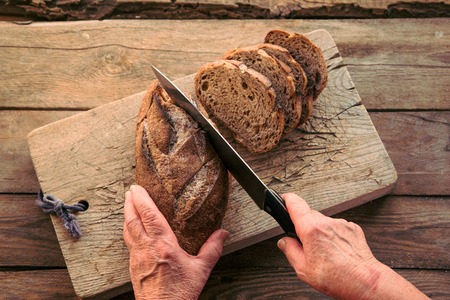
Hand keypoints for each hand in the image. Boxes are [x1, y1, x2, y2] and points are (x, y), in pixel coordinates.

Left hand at [123, 185, 228, 299]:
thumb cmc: (180, 294)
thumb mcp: (201, 269)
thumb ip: (212, 249)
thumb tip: (222, 234)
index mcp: (163, 246)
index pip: (149, 216)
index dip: (142, 199)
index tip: (137, 188)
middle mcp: (146, 249)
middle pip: (132, 220)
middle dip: (130, 203)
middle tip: (130, 191)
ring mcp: (137, 258)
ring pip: (127, 231)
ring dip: (127, 215)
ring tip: (128, 205)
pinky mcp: (133, 267)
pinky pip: (129, 243)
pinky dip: (128, 230)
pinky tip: (132, 230)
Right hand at [277, 193, 427, 299]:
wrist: (364, 281)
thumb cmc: (337, 277)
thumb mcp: (303, 269)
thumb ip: (290, 251)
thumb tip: (284, 243)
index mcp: (311, 229)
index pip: (295, 203)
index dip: (286, 200)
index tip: (283, 200)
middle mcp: (326, 222)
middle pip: (308, 215)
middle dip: (303, 226)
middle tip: (304, 244)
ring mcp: (341, 224)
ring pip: (323, 222)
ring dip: (320, 232)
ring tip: (324, 252)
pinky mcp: (352, 228)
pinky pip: (337, 227)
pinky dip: (333, 236)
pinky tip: (336, 251)